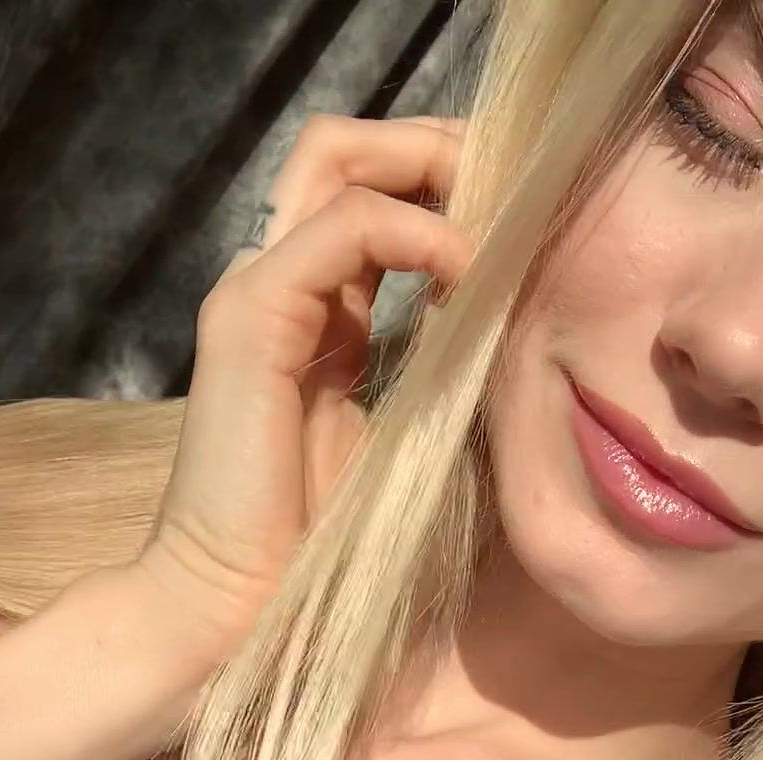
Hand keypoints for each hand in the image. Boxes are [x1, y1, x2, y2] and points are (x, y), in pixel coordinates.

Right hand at [133, 113, 472, 663]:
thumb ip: (438, 374)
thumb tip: (511, 333)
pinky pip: (344, 227)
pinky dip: (417, 233)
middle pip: (348, 151)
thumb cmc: (322, 550)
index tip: (523, 214)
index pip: (374, 196)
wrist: (240, 608)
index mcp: (315, 313)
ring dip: (431, 168)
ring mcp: (257, 293)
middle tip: (516, 183)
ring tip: (499, 214)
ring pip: (337, 159)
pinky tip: (466, 272)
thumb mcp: (406, 439)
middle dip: (438, 148)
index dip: (446, 185)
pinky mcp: (252, 317)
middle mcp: (279, 285)